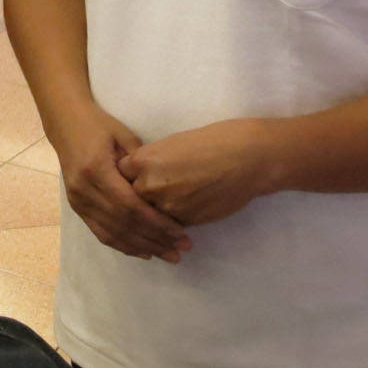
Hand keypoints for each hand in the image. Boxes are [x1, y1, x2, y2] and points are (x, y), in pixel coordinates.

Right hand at [49, 101, 191, 261]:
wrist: (66, 123)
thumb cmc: (99, 125)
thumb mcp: (124, 136)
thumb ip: (141, 163)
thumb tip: (163, 189)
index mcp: (96, 170)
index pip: (130, 206)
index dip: (156, 223)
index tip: (180, 233)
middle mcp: (84, 190)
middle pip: (123, 224)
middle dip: (154, 240)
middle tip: (180, 251)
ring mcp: (77, 201)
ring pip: (113, 233)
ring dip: (142, 247)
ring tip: (168, 255)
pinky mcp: (76, 207)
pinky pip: (101, 232)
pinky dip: (123, 245)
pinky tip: (143, 252)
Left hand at [117, 119, 277, 227]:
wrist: (246, 158)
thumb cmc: (212, 142)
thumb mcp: (171, 145)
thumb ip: (150, 161)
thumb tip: (138, 174)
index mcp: (144, 160)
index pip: (120, 174)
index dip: (124, 177)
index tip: (126, 179)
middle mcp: (150, 185)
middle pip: (129, 198)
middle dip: (134, 199)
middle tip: (139, 200)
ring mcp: (167, 206)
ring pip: (149, 216)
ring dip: (151, 217)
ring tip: (159, 214)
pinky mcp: (185, 221)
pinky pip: (169, 225)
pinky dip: (170, 224)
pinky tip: (175, 219)